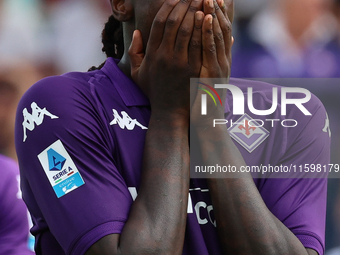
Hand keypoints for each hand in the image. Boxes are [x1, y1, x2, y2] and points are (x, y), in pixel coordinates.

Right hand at [129, 0, 203, 119]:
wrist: (170, 112)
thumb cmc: (154, 91)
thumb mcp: (137, 74)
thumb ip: (134, 52)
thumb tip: (137, 32)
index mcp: (152, 54)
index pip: (158, 24)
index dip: (168, 7)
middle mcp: (165, 56)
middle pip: (174, 23)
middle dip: (184, 4)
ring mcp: (180, 63)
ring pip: (188, 31)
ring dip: (195, 12)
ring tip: (202, 0)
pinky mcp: (194, 69)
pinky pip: (199, 45)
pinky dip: (203, 29)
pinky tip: (208, 18)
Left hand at [191, 0, 232, 125]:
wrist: (208, 122)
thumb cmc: (206, 100)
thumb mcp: (212, 76)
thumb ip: (218, 57)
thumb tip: (228, 39)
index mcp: (223, 59)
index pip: (224, 29)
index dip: (221, 11)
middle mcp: (225, 60)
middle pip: (223, 27)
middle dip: (218, 7)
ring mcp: (221, 66)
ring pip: (219, 35)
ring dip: (214, 13)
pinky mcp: (213, 74)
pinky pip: (210, 50)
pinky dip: (208, 32)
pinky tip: (204, 17)